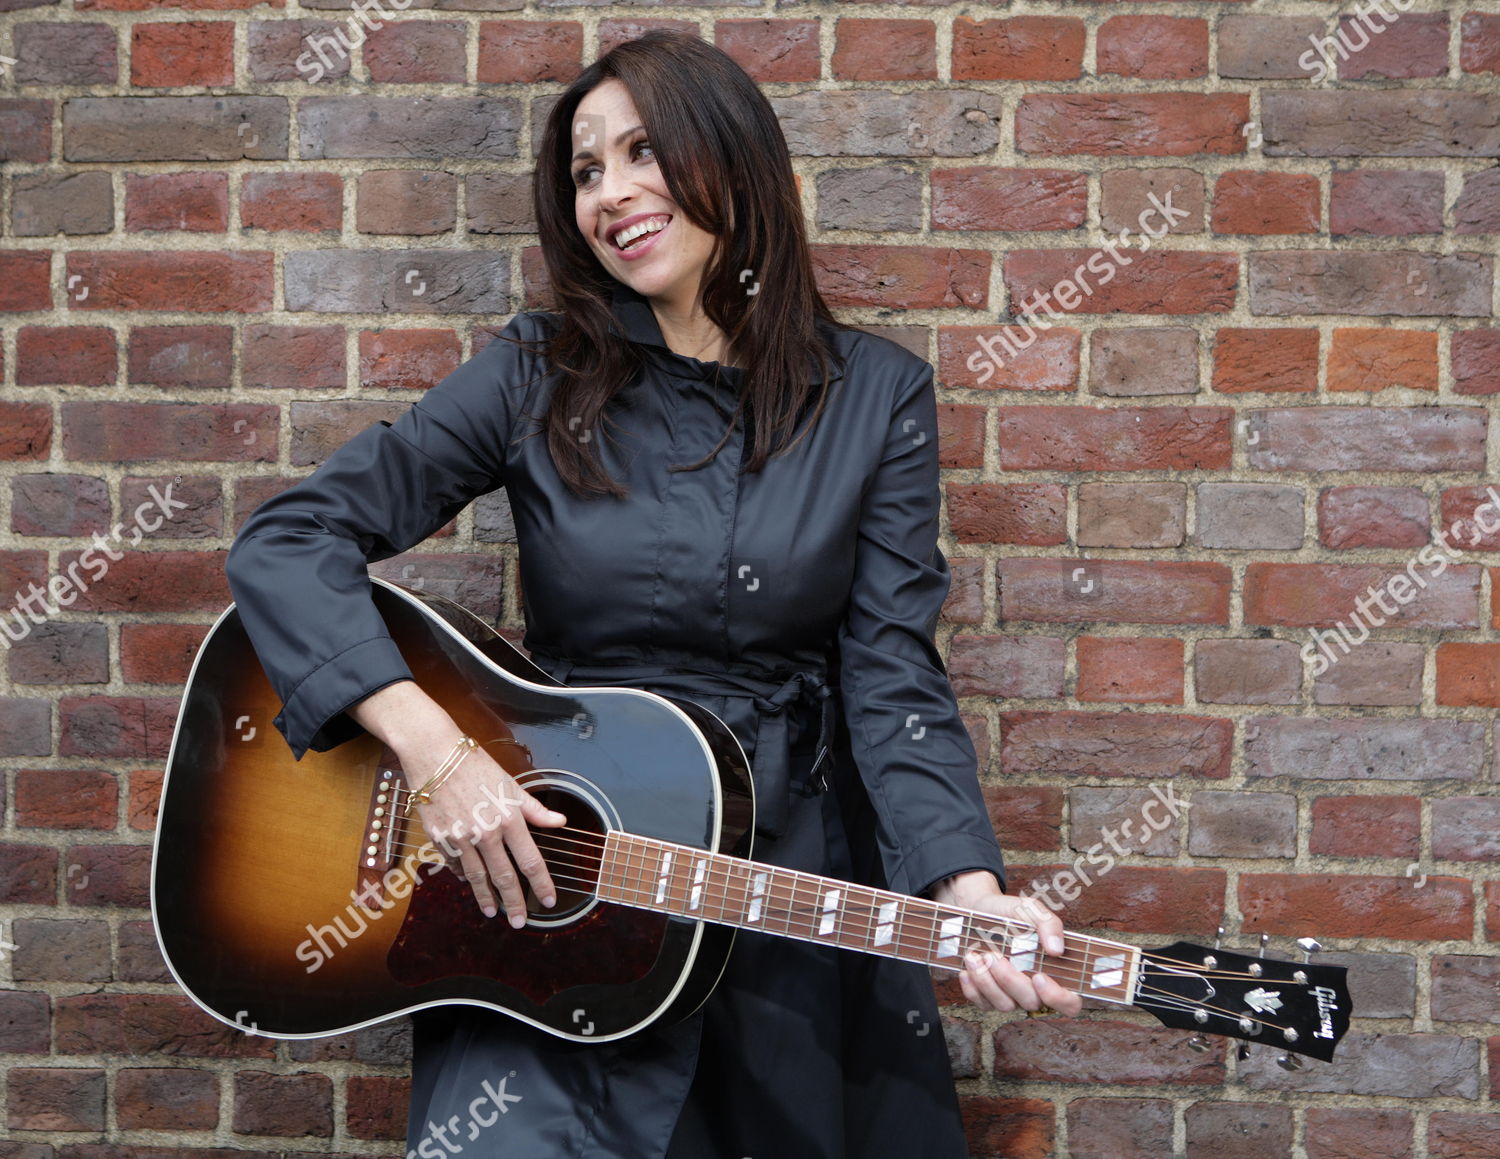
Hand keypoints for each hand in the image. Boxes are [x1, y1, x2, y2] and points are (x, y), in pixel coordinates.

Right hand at [403, 737, 567, 927]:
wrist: (435, 755)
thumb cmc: (476, 766)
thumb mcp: (511, 785)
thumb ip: (535, 809)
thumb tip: (560, 821)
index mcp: (509, 820)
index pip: (530, 861)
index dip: (541, 885)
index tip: (548, 902)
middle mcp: (486, 834)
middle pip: (504, 876)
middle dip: (513, 903)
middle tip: (519, 922)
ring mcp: (461, 838)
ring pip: (477, 876)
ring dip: (486, 897)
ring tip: (492, 912)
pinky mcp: (440, 838)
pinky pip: (455, 864)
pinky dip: (463, 875)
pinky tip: (469, 883)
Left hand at [930, 870, 1083, 1016]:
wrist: (978, 908)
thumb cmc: (1010, 912)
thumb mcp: (1032, 909)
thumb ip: (1049, 924)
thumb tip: (1056, 950)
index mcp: (1054, 971)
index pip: (1070, 1003)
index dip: (1057, 998)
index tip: (1039, 977)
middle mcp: (1034, 989)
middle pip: (1031, 1003)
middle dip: (1010, 980)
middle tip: (994, 956)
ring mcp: (1010, 995)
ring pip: (1004, 1005)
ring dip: (987, 982)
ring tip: (974, 956)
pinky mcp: (987, 997)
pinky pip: (981, 1003)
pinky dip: (972, 987)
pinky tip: (967, 966)